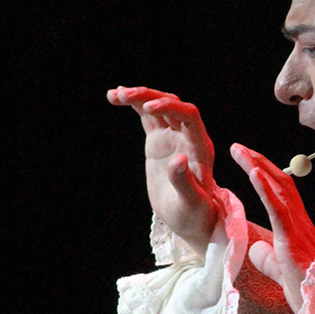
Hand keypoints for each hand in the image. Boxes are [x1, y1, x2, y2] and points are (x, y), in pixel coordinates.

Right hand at [107, 86, 218, 255]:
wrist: (190, 219)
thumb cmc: (195, 214)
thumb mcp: (190, 203)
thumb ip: (184, 182)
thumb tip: (178, 160)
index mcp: (200, 148)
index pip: (189, 116)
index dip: (170, 108)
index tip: (149, 108)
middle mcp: (188, 137)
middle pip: (171, 105)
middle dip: (149, 97)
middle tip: (124, 95)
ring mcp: (173, 137)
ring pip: (157, 107)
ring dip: (139, 97)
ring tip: (115, 94)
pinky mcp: (159, 142)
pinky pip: (147, 118)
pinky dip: (134, 106)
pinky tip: (116, 97)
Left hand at [230, 143, 314, 312]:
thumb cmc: (309, 291)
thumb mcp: (281, 271)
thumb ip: (268, 258)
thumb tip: (255, 249)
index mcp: (297, 228)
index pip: (282, 193)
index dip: (265, 174)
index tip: (248, 160)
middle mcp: (300, 222)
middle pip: (280, 183)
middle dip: (258, 162)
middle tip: (238, 147)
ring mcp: (297, 228)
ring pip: (278, 189)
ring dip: (257, 167)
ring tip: (240, 151)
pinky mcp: (292, 238)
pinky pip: (278, 208)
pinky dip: (266, 188)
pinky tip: (253, 173)